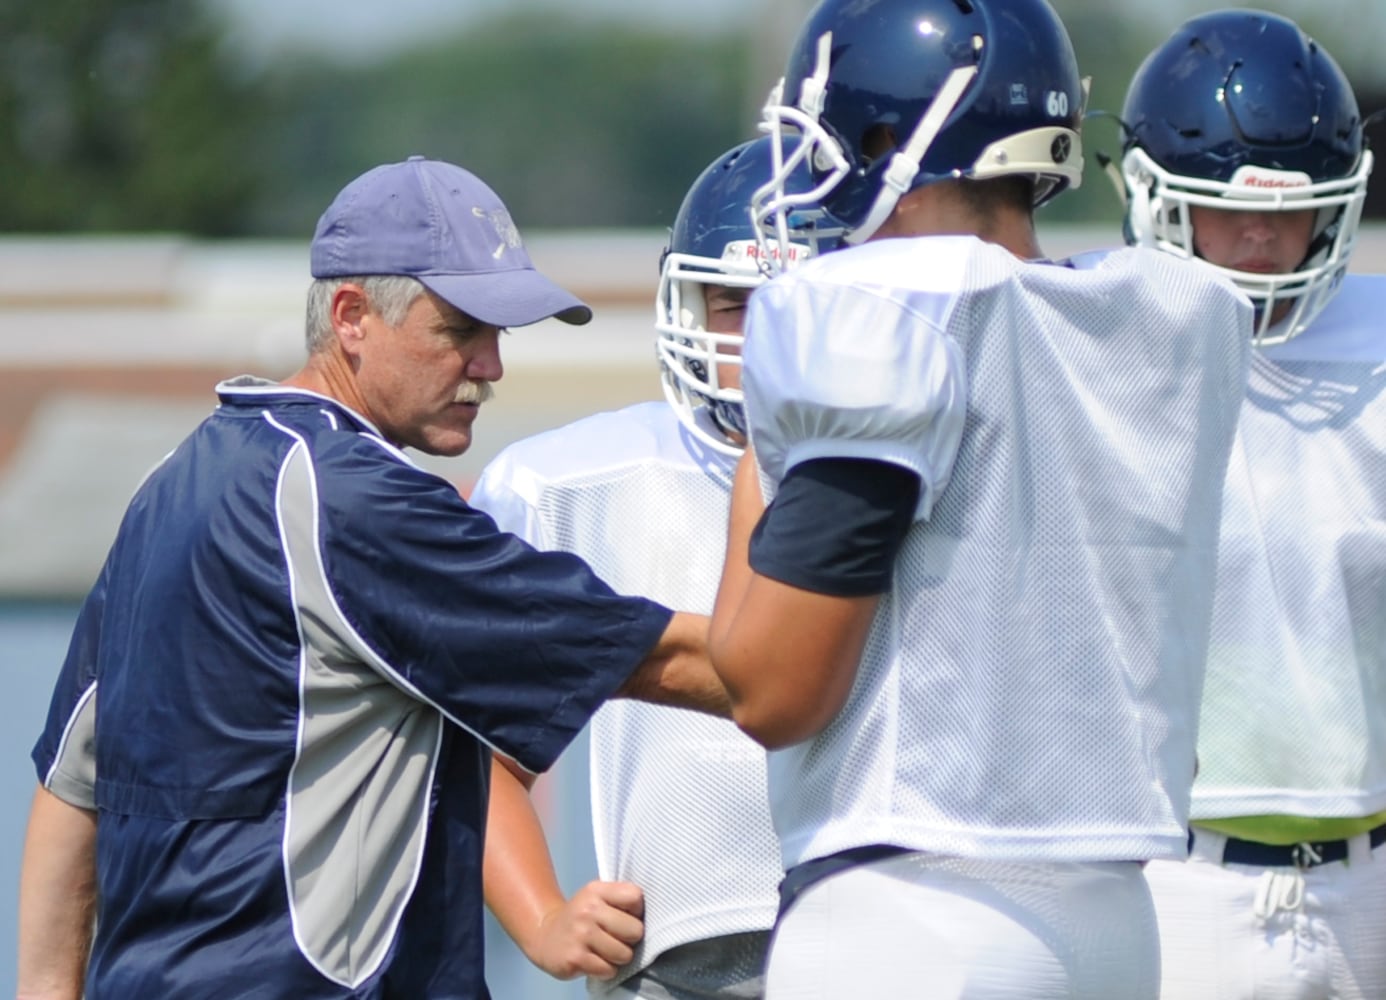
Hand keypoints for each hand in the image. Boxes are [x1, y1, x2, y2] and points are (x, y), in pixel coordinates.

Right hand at [527, 879, 644, 980]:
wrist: (545, 936)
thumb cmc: (581, 917)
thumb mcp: (596, 897)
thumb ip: (619, 899)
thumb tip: (652, 914)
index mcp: (596, 890)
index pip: (635, 896)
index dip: (637, 911)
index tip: (626, 916)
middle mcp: (588, 909)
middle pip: (635, 930)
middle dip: (630, 939)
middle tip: (616, 938)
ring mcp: (581, 934)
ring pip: (624, 954)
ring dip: (618, 957)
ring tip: (606, 951)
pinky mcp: (575, 958)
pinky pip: (608, 969)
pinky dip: (605, 970)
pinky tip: (595, 961)